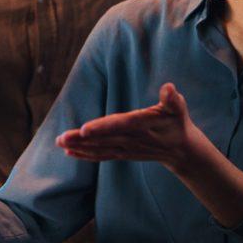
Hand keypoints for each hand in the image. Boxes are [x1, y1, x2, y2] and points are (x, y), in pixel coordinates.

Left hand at [56, 83, 201, 172]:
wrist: (182, 151)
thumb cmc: (178, 122)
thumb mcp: (178, 108)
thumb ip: (172, 99)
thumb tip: (169, 87)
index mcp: (143, 125)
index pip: (120, 125)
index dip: (102, 128)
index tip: (84, 129)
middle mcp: (132, 139)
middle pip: (104, 139)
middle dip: (81, 139)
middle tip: (60, 138)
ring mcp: (127, 148)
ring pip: (100, 148)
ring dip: (79, 146)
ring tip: (59, 142)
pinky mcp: (123, 154)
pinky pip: (102, 155)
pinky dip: (86, 155)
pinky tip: (69, 152)